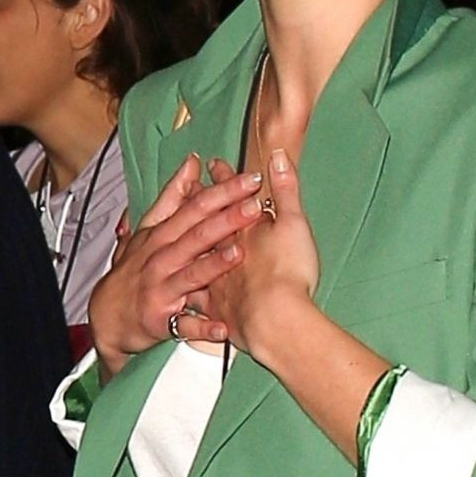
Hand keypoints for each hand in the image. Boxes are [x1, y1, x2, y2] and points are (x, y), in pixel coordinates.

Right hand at [88, 155, 262, 374]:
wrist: (106, 316)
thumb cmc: (132, 270)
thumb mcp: (147, 230)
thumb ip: (172, 197)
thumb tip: (192, 163)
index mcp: (161, 235)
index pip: (194, 207)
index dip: (221, 192)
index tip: (248, 179)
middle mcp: (161, 259)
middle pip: (196, 235)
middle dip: (226, 219)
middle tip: (254, 206)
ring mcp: (161, 289)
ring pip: (190, 275)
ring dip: (214, 265)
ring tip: (238, 254)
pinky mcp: (160, 320)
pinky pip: (184, 325)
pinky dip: (203, 328)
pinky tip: (223, 327)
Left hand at [200, 150, 319, 362]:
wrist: (276, 321)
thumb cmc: (289, 273)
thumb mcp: (294, 224)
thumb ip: (286, 190)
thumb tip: (276, 155)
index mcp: (240, 231)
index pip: (226, 198)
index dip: (221, 181)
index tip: (212, 165)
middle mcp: (222, 253)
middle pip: (204, 224)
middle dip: (198, 207)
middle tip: (190, 192)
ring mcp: (216, 282)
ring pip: (195, 260)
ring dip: (191, 249)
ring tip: (181, 240)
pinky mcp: (217, 311)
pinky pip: (199, 301)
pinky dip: (193, 295)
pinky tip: (188, 296)